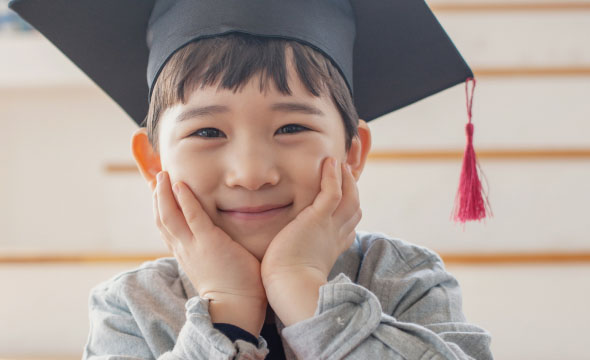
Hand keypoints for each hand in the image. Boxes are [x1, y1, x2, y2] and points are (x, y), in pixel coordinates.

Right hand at [153, 171, 266, 304]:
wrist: (236, 309)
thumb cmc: (234, 289)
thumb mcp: (215, 265)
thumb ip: (212, 250)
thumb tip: (221, 240)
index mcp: (185, 254)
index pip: (167, 227)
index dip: (161, 208)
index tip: (157, 192)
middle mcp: (183, 249)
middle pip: (161, 219)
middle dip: (157, 196)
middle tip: (156, 176)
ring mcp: (193, 246)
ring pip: (168, 216)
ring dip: (163, 193)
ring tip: (163, 174)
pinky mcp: (208, 243)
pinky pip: (192, 216)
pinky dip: (184, 199)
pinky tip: (180, 184)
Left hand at [260, 157, 361, 286]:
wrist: (289, 287)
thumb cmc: (286, 283)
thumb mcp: (297, 267)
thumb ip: (296, 257)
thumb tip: (283, 258)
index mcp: (331, 248)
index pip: (347, 227)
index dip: (348, 214)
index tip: (345, 203)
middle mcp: (335, 236)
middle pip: (353, 209)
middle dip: (353, 191)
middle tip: (346, 175)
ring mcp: (329, 226)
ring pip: (348, 197)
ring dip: (346, 178)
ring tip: (339, 164)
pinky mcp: (318, 219)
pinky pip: (332, 192)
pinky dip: (333, 176)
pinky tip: (330, 162)